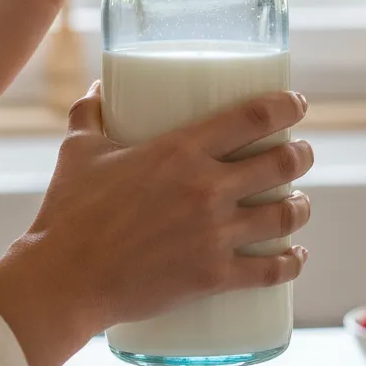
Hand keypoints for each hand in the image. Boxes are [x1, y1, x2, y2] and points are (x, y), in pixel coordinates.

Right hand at [0, 85, 313, 365]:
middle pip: (282, 164)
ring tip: (300, 203)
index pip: (254, 117)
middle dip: (301, 155)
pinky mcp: (213, 276)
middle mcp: (207, 188)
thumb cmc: (68, 213)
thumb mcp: (78, 151)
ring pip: (285, 215)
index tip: (297, 104)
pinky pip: (270, 271)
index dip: (287, 106)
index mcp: (180, 150)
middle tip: (300, 154)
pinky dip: (290, 263)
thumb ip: (90, 113)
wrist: (63, 279)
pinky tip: (295, 257)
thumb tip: (100, 86)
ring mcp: (215, 235)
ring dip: (302, 207)